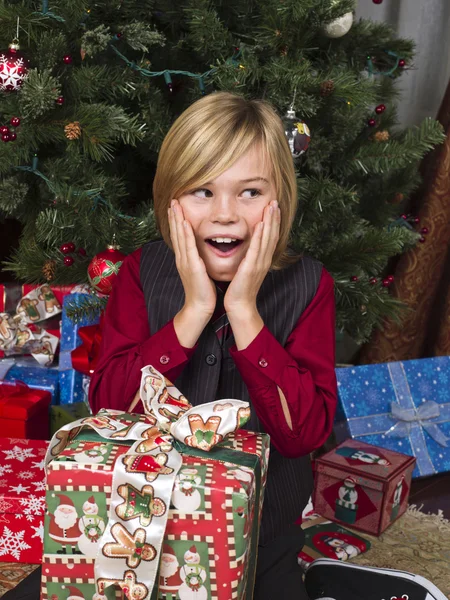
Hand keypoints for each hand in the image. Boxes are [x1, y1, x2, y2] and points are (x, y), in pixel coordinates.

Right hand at [168, 199, 216, 315]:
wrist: (200, 307)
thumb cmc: (203, 291)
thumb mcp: (199, 272)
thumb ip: (198, 261)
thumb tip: (200, 253)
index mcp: (184, 259)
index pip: (179, 236)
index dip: (176, 221)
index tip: (176, 208)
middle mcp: (182, 258)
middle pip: (176, 233)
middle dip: (174, 216)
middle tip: (172, 200)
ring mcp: (185, 262)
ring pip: (179, 236)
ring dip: (177, 219)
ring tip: (175, 205)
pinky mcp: (192, 266)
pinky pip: (188, 247)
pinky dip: (185, 234)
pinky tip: (183, 223)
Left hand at [224, 200, 280, 314]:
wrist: (239, 306)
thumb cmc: (240, 289)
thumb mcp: (246, 270)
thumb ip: (249, 258)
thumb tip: (249, 249)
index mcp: (262, 260)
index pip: (270, 237)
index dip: (273, 222)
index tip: (274, 208)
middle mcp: (264, 260)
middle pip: (272, 235)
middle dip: (274, 217)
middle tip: (275, 201)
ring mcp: (259, 264)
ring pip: (267, 239)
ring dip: (270, 222)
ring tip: (272, 206)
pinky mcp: (251, 268)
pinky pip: (257, 249)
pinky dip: (260, 236)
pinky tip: (261, 224)